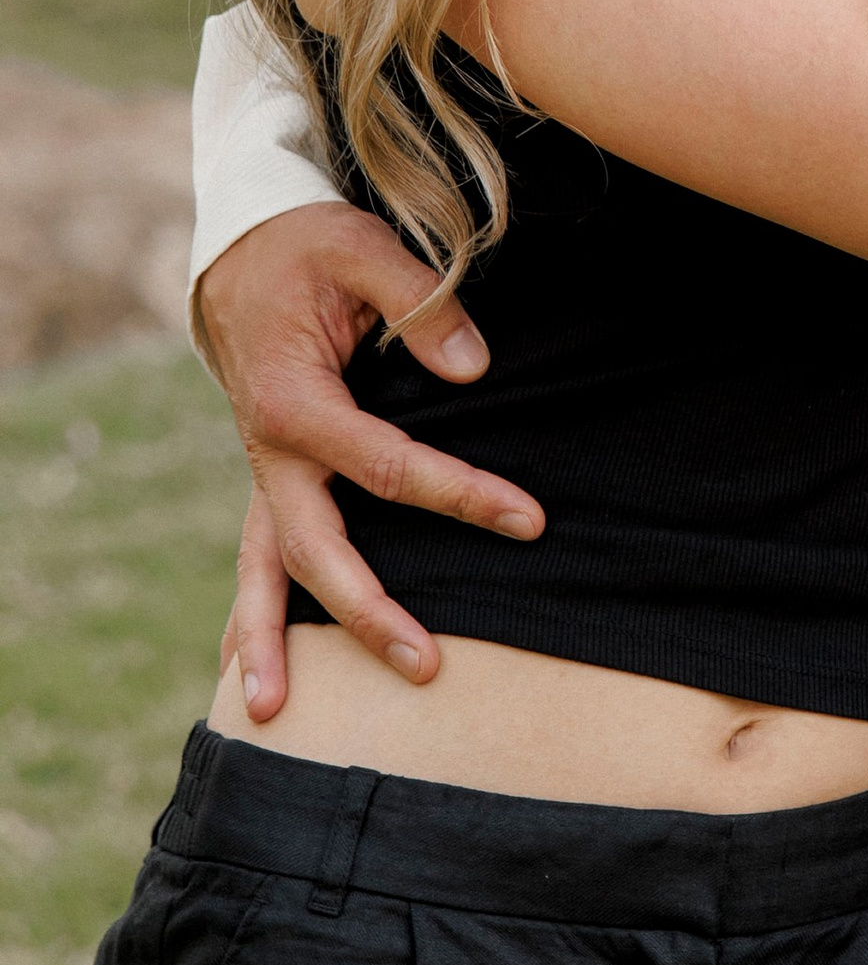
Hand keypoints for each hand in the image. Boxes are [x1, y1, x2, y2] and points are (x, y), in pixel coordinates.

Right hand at [197, 201, 544, 717]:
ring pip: (263, 569)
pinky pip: (256, 555)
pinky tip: (247, 671)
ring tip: (273, 718)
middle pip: (318, 549)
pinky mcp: (272, 476)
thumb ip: (421, 305)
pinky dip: (251, 614)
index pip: (387, 468)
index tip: (528, 519)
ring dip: (266, 643)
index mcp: (294, 402)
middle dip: (368, 612)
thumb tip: (473, 369)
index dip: (461, 495)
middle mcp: (270, 451)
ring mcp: (265, 471)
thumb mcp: (362, 250)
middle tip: (427, 667)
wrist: (242, 248)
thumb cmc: (308, 246)